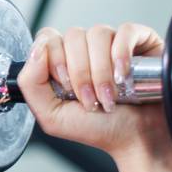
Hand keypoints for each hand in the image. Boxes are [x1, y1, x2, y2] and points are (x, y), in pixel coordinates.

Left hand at [17, 22, 171, 165]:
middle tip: (90, 100)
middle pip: (73, 36)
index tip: (66, 87)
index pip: (48, 38)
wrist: (136, 140)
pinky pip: (126, 31)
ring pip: (98, 33)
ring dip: (100, 70)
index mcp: (63, 62)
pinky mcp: (141, 41)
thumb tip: (37, 49)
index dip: (55, 60)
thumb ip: (31, 83)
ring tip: (108, 96)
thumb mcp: (51, 115)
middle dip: (80, 73)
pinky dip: (121, 54)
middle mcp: (86, 50)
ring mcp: (113, 43)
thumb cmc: (98, 129)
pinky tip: (123, 76)